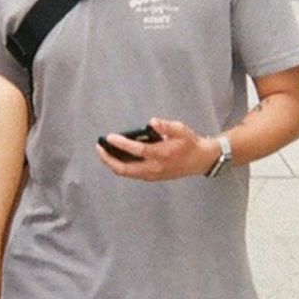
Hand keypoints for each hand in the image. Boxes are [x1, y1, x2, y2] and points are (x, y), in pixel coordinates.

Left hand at [96, 117, 216, 180]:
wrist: (200, 160)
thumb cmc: (189, 143)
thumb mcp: (181, 129)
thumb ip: (166, 126)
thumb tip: (151, 122)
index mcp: (161, 155)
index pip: (137, 150)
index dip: (122, 144)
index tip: (109, 137)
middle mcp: (154, 168)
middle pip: (125, 168)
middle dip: (108, 159)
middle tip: (99, 147)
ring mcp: (152, 175)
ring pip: (126, 173)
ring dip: (112, 163)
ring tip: (103, 151)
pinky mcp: (151, 177)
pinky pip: (131, 173)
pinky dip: (120, 166)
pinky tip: (115, 156)